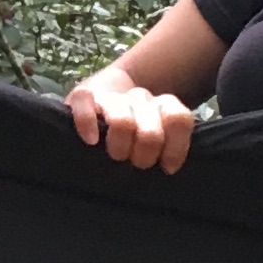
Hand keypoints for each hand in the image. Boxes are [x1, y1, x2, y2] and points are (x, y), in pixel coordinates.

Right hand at [67, 66, 197, 172]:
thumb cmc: (134, 136)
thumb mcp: (159, 141)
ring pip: (122, 123)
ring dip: (120, 147)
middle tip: (137, 164)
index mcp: (163, 107)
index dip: (175, 148)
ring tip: (117, 157)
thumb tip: (169, 168)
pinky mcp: (83, 94)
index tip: (167, 167)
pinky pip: (85, 101)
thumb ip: (169, 149)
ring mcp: (111, 97)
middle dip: (144, 157)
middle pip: (151, 133)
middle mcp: (140, 98)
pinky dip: (87, 123)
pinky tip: (91, 141)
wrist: (101, 97)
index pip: (179, 120)